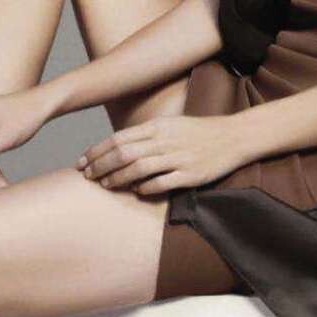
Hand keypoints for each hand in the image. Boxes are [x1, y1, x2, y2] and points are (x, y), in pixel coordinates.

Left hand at [76, 114, 251, 196]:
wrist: (233, 137)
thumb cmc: (198, 132)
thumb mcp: (170, 126)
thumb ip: (145, 135)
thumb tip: (117, 148)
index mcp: (158, 127)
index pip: (119, 139)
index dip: (96, 151)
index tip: (82, 162)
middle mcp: (165, 141)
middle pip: (123, 154)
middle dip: (100, 166)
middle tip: (87, 176)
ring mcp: (178, 158)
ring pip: (138, 168)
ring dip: (118, 178)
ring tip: (105, 185)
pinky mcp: (190, 174)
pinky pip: (162, 183)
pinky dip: (146, 188)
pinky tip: (137, 191)